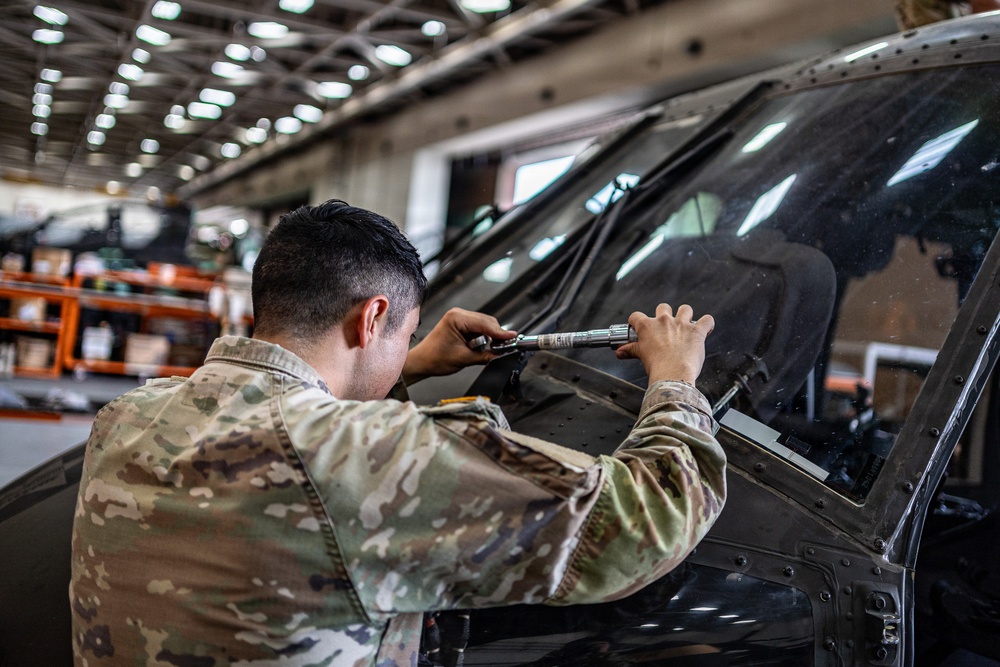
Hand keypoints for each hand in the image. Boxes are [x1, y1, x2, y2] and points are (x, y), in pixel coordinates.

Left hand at [402, 308, 516, 383]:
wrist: (422, 362)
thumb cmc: (435, 358)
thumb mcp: (464, 359)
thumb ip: (485, 356)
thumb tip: (501, 354)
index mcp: (456, 318)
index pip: (485, 323)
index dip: (500, 332)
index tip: (512, 338)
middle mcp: (458, 314)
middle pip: (487, 321)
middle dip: (495, 335)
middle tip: (502, 348)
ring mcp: (459, 318)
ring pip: (484, 325)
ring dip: (488, 337)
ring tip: (485, 350)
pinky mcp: (461, 324)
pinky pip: (479, 328)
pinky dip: (483, 337)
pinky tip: (479, 346)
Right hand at [614, 303, 713, 384]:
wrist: (672, 374)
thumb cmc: (657, 367)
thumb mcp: (641, 356)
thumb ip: (631, 350)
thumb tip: (620, 352)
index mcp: (648, 326)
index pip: (637, 316)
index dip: (636, 321)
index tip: (638, 326)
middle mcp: (664, 321)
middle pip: (663, 307)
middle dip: (664, 314)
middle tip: (664, 328)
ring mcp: (682, 325)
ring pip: (685, 309)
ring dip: (686, 315)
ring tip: (685, 325)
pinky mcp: (697, 331)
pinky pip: (707, 320)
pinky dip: (707, 323)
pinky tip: (705, 328)